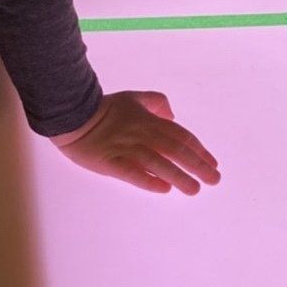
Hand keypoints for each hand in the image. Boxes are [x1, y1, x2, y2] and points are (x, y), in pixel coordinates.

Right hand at [48, 92, 220, 194]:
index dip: (199, 151)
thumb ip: (156, 102)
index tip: (213, 164)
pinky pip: (132, 172)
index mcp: (149, 121)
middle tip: (213, 181)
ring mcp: (126, 148)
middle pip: (175, 150)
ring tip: (194, 189)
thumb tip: (172, 115)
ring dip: (179, 176)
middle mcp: (142, 134)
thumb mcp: (133, 97)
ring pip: (158, 162)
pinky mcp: (110, 162)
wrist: (73, 114)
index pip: (181, 137)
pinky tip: (164, 188)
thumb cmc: (104, 108)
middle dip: (197, 166)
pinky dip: (149, 180)